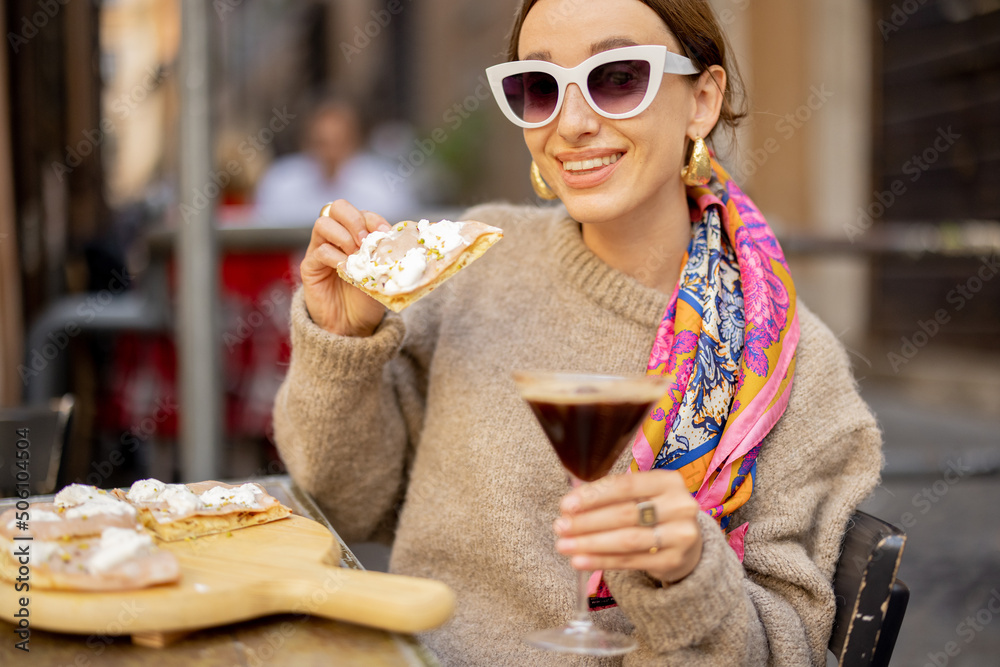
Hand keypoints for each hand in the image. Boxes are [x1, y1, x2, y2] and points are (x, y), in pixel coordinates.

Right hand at [300, 199, 390, 335]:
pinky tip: (347, 269)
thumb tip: (400, 243)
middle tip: (365, 240)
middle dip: (355, 220)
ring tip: (357, 255)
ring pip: (324, 223)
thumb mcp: (382, 275)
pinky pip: (319, 251)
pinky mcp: (309, 266)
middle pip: (338, 207)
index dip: (373, 219)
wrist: (351, 327)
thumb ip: (386, 257)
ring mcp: (320, 249)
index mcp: (355, 235)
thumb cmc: (367, 299)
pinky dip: (335, 257)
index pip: (361, 213)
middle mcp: (336, 237)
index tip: (385, 233)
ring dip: (344, 236)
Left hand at [554, 470, 702, 584]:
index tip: (566, 505)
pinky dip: (601, 561)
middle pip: (624, 514)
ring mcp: (680, 535)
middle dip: (587, 521)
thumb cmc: (654, 513)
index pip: (625, 485)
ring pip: (626, 540)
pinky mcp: (673, 560)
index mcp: (668, 481)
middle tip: (560, 527)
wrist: (687, 544)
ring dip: (590, 543)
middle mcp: (679, 506)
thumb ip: (610, 496)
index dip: (593, 495)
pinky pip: (630, 561)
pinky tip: (580, 560)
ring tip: (564, 545)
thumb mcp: (642, 496)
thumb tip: (570, 505)